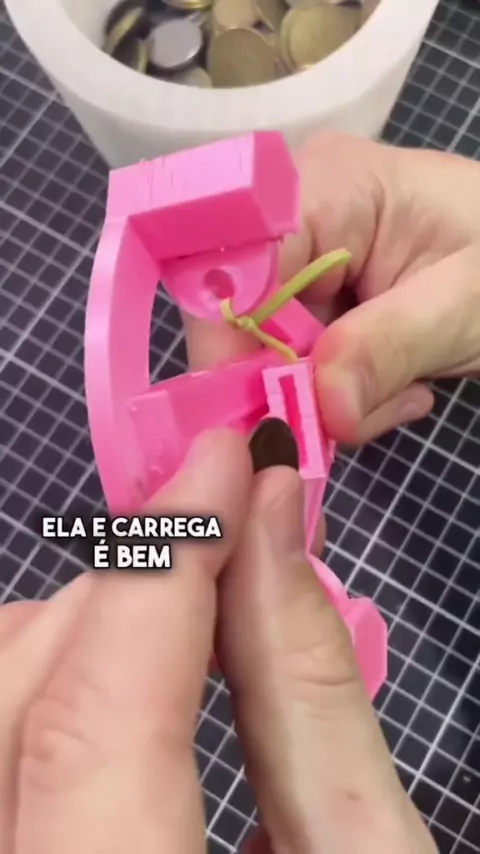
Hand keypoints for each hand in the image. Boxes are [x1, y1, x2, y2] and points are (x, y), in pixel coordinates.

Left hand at [0, 430, 436, 851]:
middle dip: (123, 596)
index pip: (93, 721)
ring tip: (188, 623)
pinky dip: (51, 699)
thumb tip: (271, 521)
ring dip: (81, 641)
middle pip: (12, 708)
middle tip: (220, 536)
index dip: (164, 561)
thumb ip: (311, 687)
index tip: (224, 460)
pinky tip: (132, 692)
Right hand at [184, 134, 479, 443]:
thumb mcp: (465, 305)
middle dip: (289, 379)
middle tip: (353, 417)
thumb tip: (320, 406)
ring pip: (264, 350)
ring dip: (322, 395)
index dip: (235, 335)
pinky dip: (336, 394)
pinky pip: (294, 361)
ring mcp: (304, 263)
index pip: (241, 259)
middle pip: (241, 312)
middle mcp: (297, 218)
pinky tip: (393, 390)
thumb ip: (388, 348)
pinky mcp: (316, 302)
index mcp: (328, 187)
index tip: (272, 404)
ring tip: (400, 397)